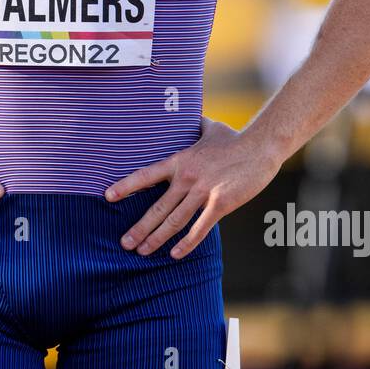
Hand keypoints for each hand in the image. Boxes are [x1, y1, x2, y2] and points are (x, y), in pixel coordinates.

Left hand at [104, 117, 281, 258]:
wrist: (261, 146)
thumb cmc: (236, 139)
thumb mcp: (210, 129)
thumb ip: (194, 127)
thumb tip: (186, 113)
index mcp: (180, 160)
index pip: (146, 175)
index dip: (126, 186)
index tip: (108, 197)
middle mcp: (187, 177)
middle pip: (158, 207)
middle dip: (139, 227)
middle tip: (124, 243)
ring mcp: (204, 190)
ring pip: (175, 220)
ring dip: (156, 238)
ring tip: (142, 252)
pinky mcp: (222, 203)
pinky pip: (200, 228)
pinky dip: (186, 243)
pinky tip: (174, 255)